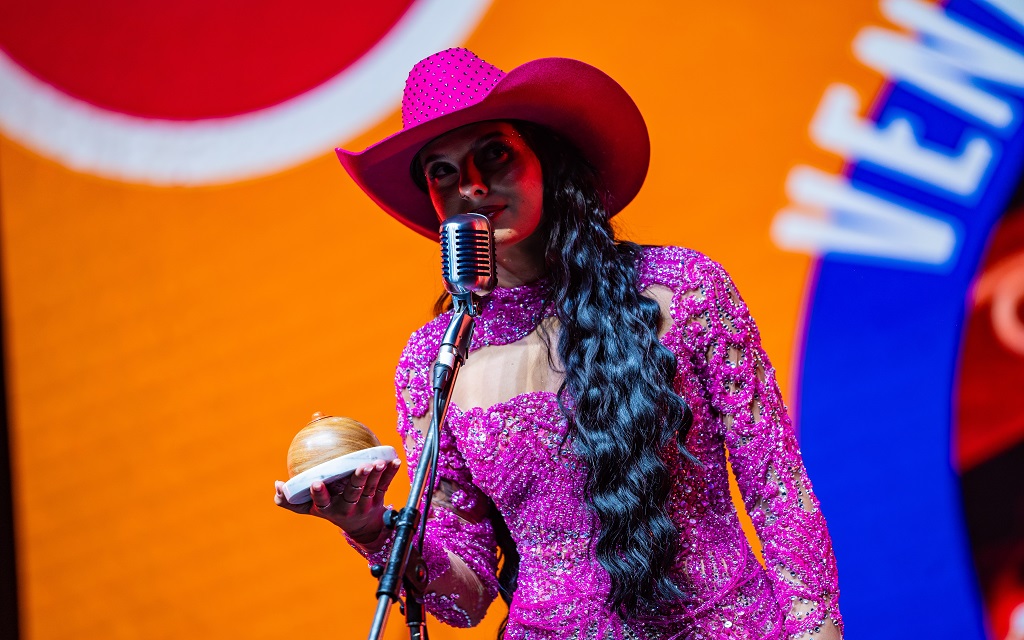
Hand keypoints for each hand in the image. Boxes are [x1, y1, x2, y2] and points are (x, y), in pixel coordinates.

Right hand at [274, 458, 401, 543]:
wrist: (361, 525)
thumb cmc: (329, 508)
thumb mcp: (308, 507)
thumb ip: (290, 499)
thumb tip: (277, 484)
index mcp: (329, 508)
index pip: (322, 501)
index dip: (318, 493)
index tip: (315, 482)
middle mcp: (348, 507)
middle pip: (353, 493)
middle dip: (357, 480)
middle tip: (361, 467)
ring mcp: (365, 503)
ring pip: (371, 488)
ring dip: (376, 474)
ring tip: (379, 462)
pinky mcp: (379, 498)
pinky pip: (386, 483)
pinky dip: (391, 472)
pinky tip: (394, 460)